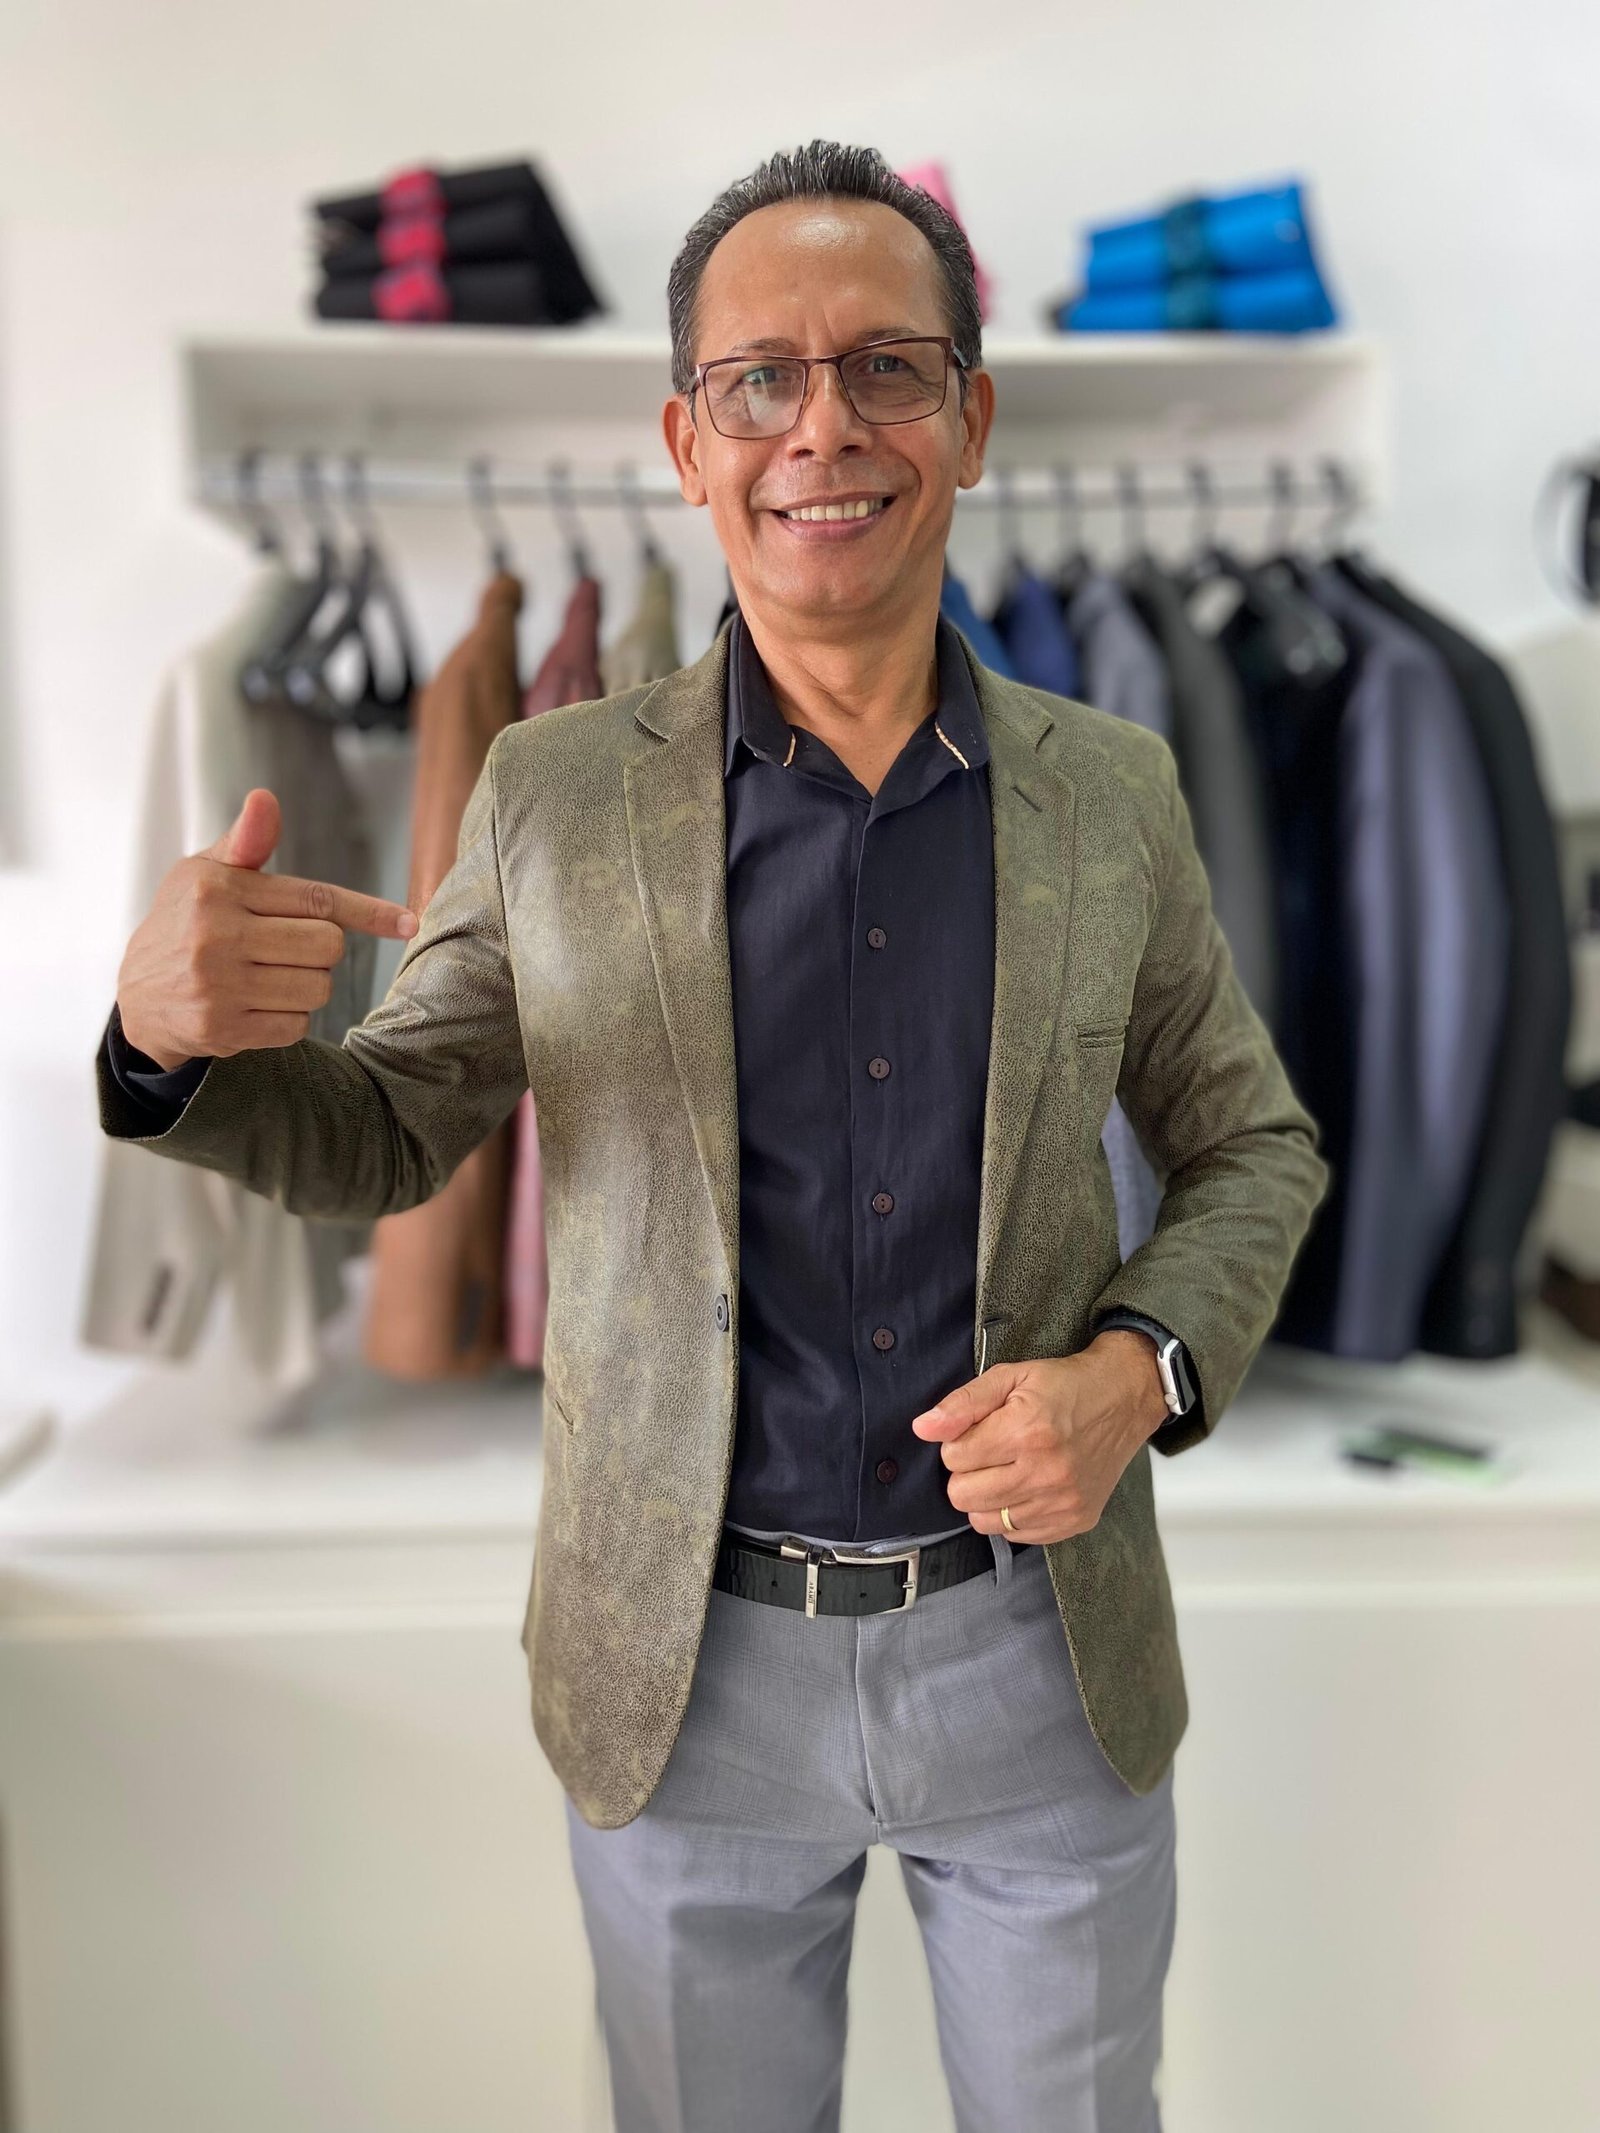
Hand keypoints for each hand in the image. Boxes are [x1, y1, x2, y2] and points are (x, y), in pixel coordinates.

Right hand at [115, 788, 417, 1071]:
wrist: (138, 994)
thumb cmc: (186, 921)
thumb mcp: (206, 873)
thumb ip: (247, 842)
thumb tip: (266, 799)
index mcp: (217, 888)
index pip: (316, 899)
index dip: (369, 911)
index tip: (408, 922)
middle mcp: (215, 935)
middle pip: (328, 946)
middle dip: (320, 948)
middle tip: (285, 946)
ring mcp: (218, 986)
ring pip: (317, 989)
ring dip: (306, 985)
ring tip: (265, 975)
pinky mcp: (222, 1029)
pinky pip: (296, 1026)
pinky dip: (288, 1018)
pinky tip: (255, 1004)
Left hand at [910, 1330, 1169, 1545]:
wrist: (1123, 1399)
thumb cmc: (1063, 1386)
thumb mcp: (1010, 1376)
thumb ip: (962, 1403)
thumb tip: (922, 1428)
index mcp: (1026, 1431)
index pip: (953, 1458)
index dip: (959, 1442)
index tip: (980, 1431)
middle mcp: (1045, 1473)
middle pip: (963, 1496)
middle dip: (967, 1472)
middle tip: (991, 1451)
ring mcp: (1062, 1502)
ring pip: (984, 1522)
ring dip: (987, 1497)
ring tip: (1008, 1469)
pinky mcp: (1075, 1521)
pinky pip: (1016, 1535)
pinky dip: (1012, 1514)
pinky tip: (1028, 1486)